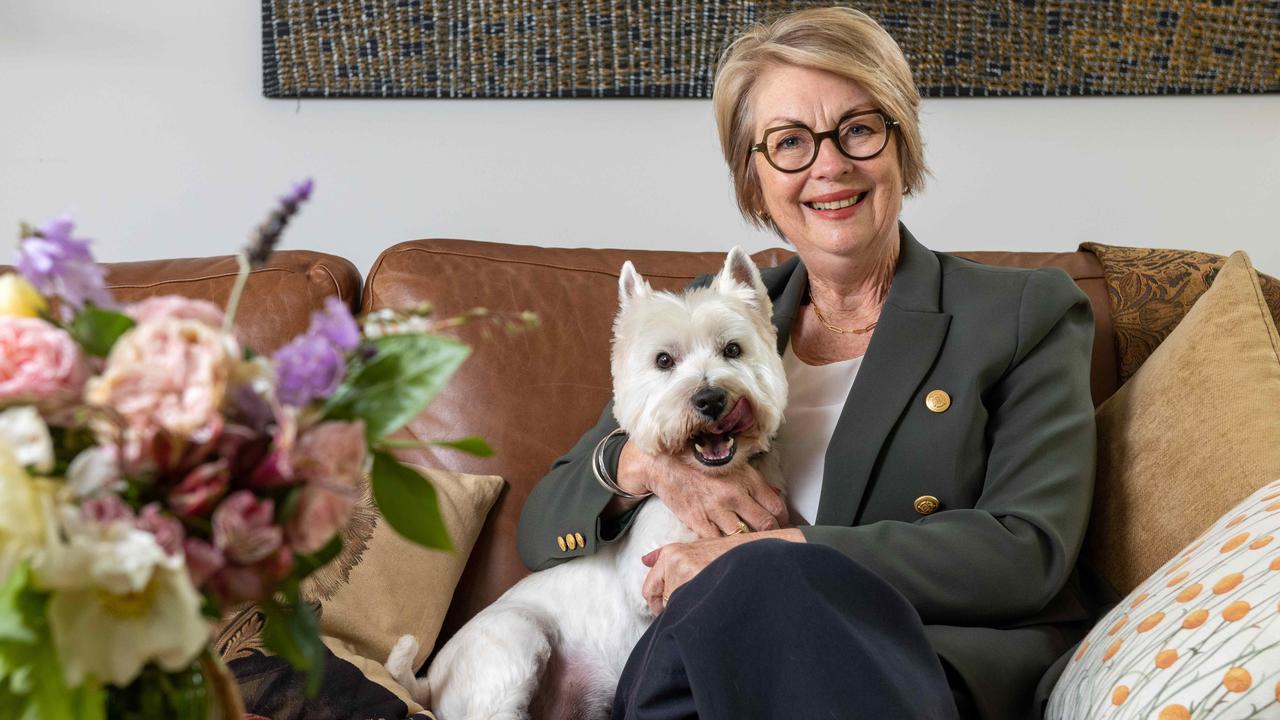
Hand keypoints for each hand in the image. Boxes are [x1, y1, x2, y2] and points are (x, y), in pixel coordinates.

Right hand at [616, 441, 787, 538]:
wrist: (664, 464)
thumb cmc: (699, 463)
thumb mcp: (732, 464)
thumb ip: (755, 482)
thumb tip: (775, 496)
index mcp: (746, 478)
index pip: (777, 506)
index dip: (784, 520)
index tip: (783, 526)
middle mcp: (734, 494)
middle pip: (766, 524)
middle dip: (772, 535)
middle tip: (773, 541)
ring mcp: (716, 510)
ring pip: (745, 537)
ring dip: (750, 545)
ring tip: (752, 548)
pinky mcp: (699, 522)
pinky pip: (719, 543)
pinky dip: (725, 548)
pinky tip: (728, 549)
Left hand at [640, 535, 744, 614]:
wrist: (759, 554)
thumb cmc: (731, 552)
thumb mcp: (698, 546)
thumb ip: (668, 556)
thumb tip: (644, 560)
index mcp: (671, 553)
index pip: (650, 589)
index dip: (658, 604)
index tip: (668, 609)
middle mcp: (675, 561)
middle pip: (664, 602)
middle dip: (678, 608)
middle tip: (698, 604)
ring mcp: (686, 573)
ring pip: (677, 608)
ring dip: (691, 611)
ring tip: (709, 601)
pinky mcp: (699, 583)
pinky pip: (689, 611)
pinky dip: (699, 614)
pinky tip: (713, 606)